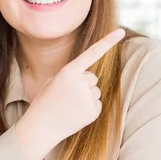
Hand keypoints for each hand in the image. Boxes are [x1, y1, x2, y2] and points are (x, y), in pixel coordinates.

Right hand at [15, 28, 125, 159]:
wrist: (40, 128)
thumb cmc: (45, 102)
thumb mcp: (54, 81)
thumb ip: (73, 75)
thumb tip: (90, 78)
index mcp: (68, 71)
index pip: (92, 53)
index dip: (107, 41)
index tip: (120, 31)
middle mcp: (80, 82)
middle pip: (92, 77)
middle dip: (82, 84)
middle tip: (66, 96)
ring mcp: (88, 98)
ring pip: (96, 91)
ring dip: (86, 96)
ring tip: (69, 105)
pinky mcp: (93, 112)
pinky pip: (97, 104)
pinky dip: (88, 108)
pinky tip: (75, 114)